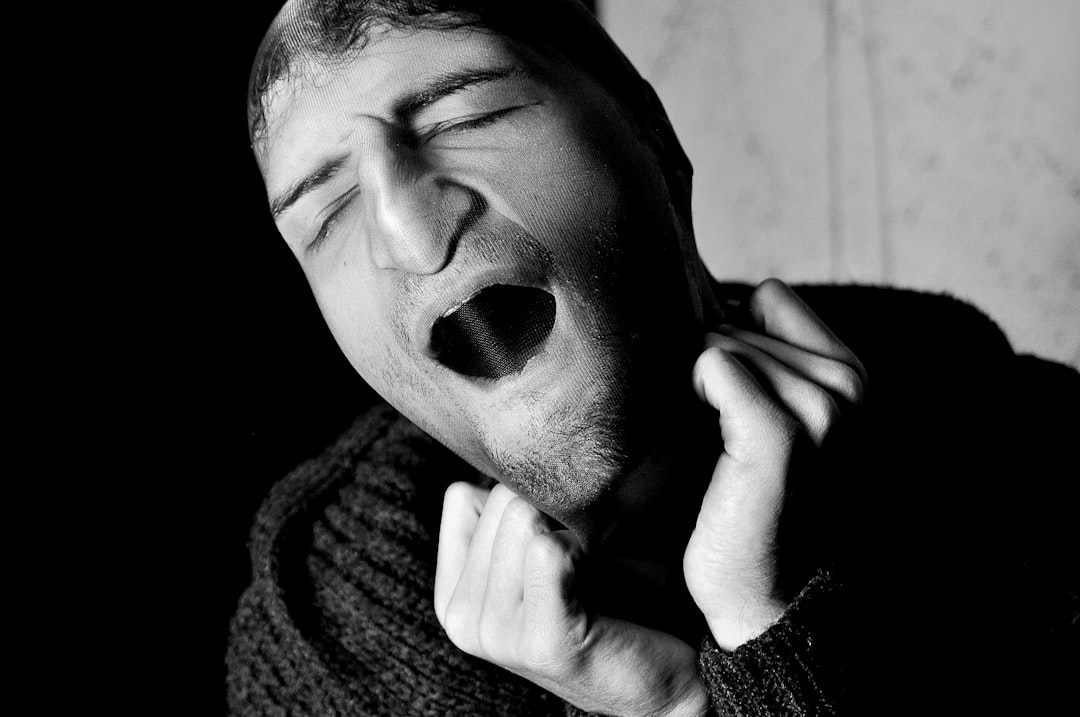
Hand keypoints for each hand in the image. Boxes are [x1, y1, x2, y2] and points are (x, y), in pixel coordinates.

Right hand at [434, 482, 708, 716]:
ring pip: (523, 517)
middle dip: (551, 511)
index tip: (551, 533)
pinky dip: (585, 549)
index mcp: (451, 598)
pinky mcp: (542, 642)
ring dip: (572, 528)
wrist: (660, 681)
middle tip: (583, 552)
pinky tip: (600, 578)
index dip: (515, 499)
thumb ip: (507, 515)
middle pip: (501, 501)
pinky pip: (549, 550)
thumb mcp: (536, 557)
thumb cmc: (605, 604)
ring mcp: (497, 635)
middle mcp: (462, 620)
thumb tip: (507, 452)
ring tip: (593, 567)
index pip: (460, 497)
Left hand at [685, 279, 865, 649]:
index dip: (729, 339)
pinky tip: (703, 446)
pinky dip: (690, 394)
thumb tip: (697, 297)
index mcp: (851, 375)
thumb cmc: (744, 503)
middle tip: (714, 438)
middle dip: (707, 369)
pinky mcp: (781, 433)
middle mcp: (849, 384)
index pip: (768, 297)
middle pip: (735, 317)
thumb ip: (753, 356)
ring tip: (712, 449)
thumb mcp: (761, 415)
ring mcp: (822, 406)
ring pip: (718, 340)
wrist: (759, 598)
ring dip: (693, 390)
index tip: (721, 402)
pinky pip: (712, 364)